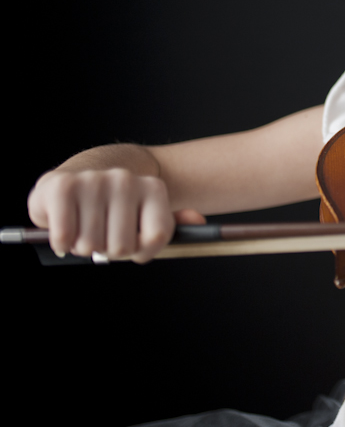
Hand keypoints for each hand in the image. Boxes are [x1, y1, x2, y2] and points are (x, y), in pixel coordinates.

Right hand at [27, 168, 203, 263]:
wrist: (76, 178)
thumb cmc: (114, 208)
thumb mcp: (146, 216)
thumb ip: (173, 224)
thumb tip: (197, 219)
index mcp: (153, 188)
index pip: (158, 237)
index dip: (142, 252)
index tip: (134, 246)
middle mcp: (126, 180)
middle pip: (123, 246)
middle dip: (109, 250)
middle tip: (103, 235)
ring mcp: (95, 180)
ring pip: (91, 245)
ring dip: (83, 246)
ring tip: (83, 228)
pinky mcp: (63, 186)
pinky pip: (65, 238)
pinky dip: (62, 243)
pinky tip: (65, 231)